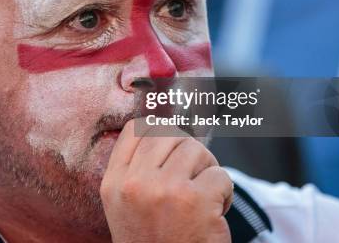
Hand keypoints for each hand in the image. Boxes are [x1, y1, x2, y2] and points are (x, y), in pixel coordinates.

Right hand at [100, 119, 232, 242]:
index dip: (159, 129)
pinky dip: (224, 193)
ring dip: (208, 172)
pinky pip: (220, 175)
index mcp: (114, 183)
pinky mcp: (195, 201)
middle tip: (195, 176)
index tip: (173, 145)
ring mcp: (164, 190)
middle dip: (189, 151)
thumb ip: (135, 170)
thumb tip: (156, 124)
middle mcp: (134, 184)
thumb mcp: (126, 206)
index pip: (136, 130)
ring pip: (197, 150)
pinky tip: (214, 213)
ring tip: (203, 198)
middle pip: (169, 134)